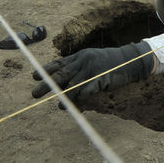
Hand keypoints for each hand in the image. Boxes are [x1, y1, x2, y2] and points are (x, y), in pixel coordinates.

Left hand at [32, 42, 153, 101]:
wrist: (129, 60)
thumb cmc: (109, 64)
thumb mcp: (91, 61)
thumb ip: (77, 70)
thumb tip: (61, 84)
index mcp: (79, 56)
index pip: (59, 62)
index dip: (45, 70)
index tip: (33, 76)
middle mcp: (83, 61)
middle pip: (61, 74)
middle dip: (47, 84)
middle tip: (34, 93)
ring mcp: (92, 70)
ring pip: (73, 85)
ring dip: (64, 96)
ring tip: (58, 105)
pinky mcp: (101, 78)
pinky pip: (88, 91)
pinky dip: (81, 99)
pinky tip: (74, 106)